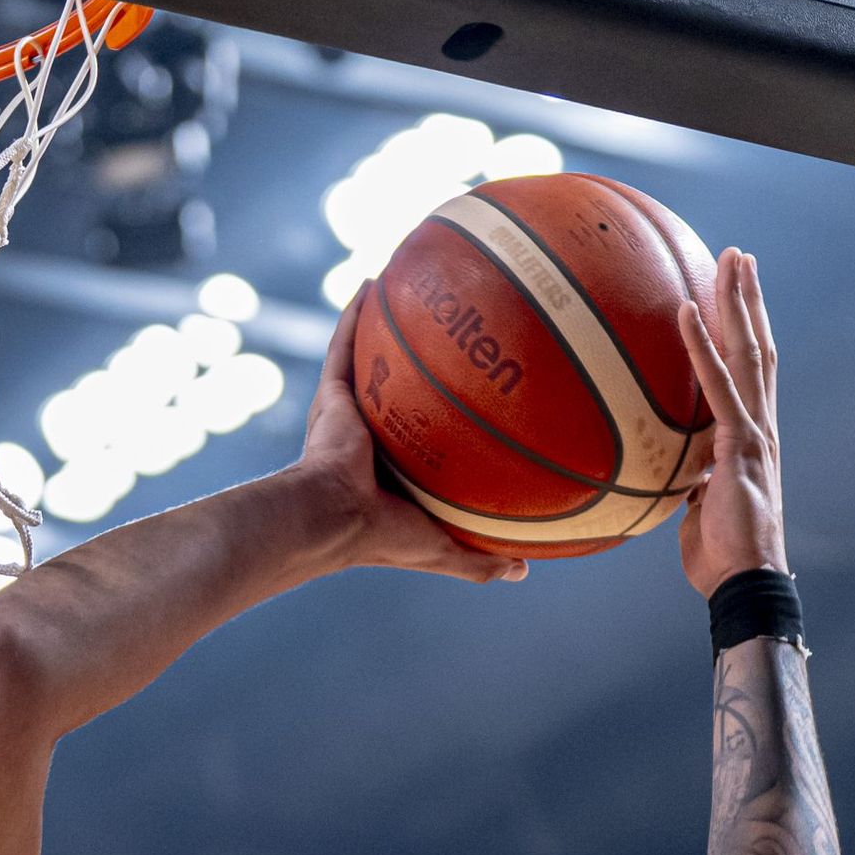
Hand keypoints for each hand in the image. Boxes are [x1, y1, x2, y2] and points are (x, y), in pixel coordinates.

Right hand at [296, 290, 527, 585]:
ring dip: (387, 326)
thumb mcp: (442, 550)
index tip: (481, 391)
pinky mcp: (331, 396)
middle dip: (422, 364)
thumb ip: (479, 561)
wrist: (333, 518)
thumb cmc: (384, 537)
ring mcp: (351, 414)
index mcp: (397, 471)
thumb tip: (523, 572)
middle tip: (457, 329)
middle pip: (403, 390)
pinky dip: (355, 313)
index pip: (429, 437)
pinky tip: (372, 282)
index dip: (448, 416)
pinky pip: (344, 344)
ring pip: (373, 360)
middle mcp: (376, 437)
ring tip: (413, 290)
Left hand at [677, 250, 788, 597]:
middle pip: (757, 347)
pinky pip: (718, 384)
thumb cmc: (718, 556)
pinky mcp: (740, 443)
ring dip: (737, 302)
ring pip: (750, 351)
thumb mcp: (697, 509)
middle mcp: (760, 425)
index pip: (750, 373)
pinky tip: (686, 310)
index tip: (735, 296)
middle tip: (739, 255)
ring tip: (731, 258)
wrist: (742, 581)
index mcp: (750, 438)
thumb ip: (690, 482)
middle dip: (749, 299)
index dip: (744, 333)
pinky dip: (701, 345)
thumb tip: (672, 473)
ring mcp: (754, 431)